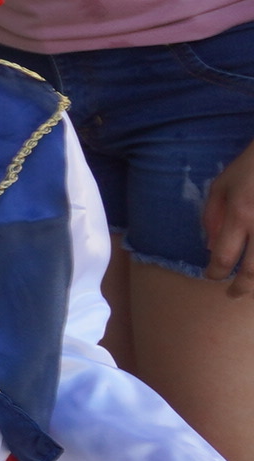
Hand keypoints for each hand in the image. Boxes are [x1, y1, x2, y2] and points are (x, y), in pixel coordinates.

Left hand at [202, 138, 253, 295]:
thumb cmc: (251, 166)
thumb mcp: (221, 185)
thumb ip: (212, 217)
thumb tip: (210, 248)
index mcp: (240, 214)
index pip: (224, 257)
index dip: (215, 273)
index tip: (212, 276)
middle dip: (241, 288)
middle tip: (233, 294)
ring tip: (251, 285)